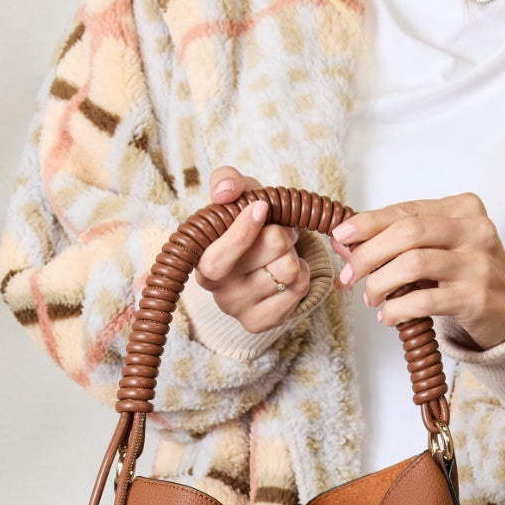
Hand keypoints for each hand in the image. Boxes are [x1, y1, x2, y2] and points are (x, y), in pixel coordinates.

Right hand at [190, 166, 311, 332]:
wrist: (266, 259)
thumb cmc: (248, 223)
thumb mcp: (237, 195)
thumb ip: (227, 182)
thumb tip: (225, 192)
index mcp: (201, 259)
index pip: (220, 256)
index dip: (244, 232)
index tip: (262, 208)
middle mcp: (216, 290)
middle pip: (272, 248)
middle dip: (284, 232)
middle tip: (277, 231)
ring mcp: (238, 309)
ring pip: (290, 269)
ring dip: (294, 255)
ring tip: (281, 254)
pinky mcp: (260, 323)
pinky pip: (300, 289)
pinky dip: (303, 274)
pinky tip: (287, 274)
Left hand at [330, 193, 504, 349]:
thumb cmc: (466, 275)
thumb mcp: (437, 248)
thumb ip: (396, 241)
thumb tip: (344, 239)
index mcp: (463, 208)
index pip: (406, 210)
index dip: (368, 223)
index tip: (341, 235)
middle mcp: (475, 230)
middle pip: (408, 232)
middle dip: (369, 253)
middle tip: (349, 275)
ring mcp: (478, 264)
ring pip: (414, 264)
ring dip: (380, 283)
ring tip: (370, 298)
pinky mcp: (476, 297)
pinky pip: (425, 300)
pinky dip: (397, 309)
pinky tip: (388, 316)